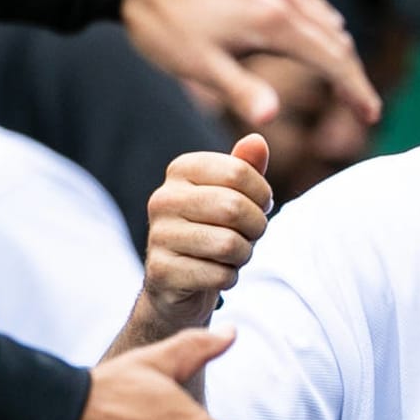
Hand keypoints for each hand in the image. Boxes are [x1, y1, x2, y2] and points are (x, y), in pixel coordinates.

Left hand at [122, 0, 381, 127]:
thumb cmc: (162, 20)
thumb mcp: (198, 65)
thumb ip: (242, 91)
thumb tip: (272, 120)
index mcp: (275, 20)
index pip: (334, 59)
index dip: (357, 89)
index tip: (371, 113)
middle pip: (336, 38)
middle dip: (352, 72)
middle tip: (360, 105)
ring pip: (323, 14)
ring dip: (338, 46)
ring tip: (341, 74)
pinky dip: (319, 21)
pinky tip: (309, 31)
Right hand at [142, 134, 271, 330]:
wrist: (179, 279)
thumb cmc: (214, 227)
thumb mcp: (234, 194)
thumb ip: (246, 167)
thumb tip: (257, 140)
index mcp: (180, 169)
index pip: (238, 171)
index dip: (262, 194)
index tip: (260, 206)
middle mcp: (162, 198)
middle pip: (234, 207)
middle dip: (257, 226)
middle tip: (252, 234)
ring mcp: (158, 236)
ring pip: (229, 244)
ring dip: (244, 254)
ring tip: (234, 253)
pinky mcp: (161, 272)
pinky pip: (218, 275)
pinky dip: (229, 277)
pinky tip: (216, 273)